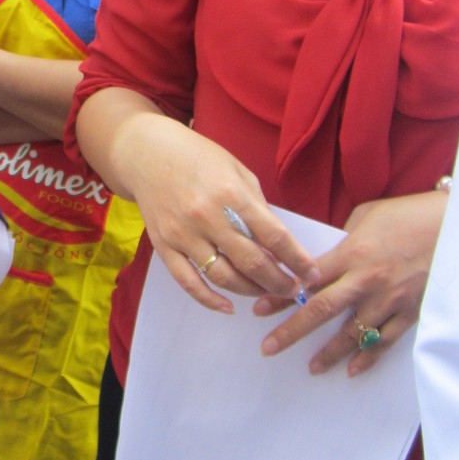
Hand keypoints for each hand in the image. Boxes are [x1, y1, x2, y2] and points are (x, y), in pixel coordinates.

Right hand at [115, 112, 317, 312]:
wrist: (147, 153)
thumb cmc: (197, 157)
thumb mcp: (237, 170)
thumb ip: (257, 206)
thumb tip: (277, 243)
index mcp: (231, 194)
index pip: (274, 236)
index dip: (297, 260)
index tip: (311, 274)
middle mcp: (207, 217)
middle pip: (252, 263)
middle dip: (279, 282)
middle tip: (294, 290)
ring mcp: (183, 234)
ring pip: (223, 277)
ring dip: (251, 291)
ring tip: (267, 293)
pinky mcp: (164, 246)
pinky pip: (188, 282)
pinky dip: (210, 300)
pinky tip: (229, 307)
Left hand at [255, 191, 445, 374]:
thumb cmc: (411, 214)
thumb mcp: (368, 216)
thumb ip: (344, 240)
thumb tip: (327, 257)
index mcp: (352, 254)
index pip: (307, 280)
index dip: (281, 297)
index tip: (260, 311)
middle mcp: (367, 281)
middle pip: (321, 311)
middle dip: (292, 332)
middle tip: (269, 348)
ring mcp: (390, 300)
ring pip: (352, 334)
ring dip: (329, 353)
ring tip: (311, 367)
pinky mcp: (412, 312)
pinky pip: (385, 341)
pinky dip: (368, 357)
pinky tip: (353, 369)